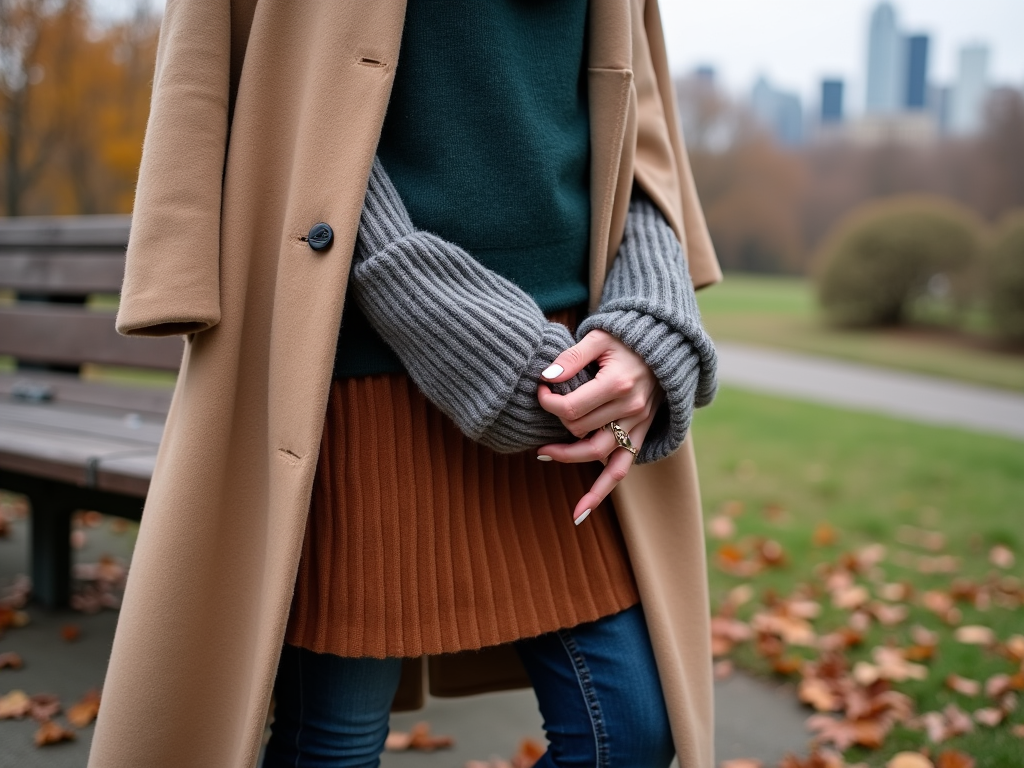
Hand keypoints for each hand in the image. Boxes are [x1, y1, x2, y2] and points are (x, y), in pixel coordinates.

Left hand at [535, 329, 662, 524]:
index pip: (572, 407)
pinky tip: (580, 510)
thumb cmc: (627, 339)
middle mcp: (632, 408)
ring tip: (543, 454)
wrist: (664, 346)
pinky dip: (601, 491)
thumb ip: (572, 356)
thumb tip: (547, 377)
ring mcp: (638, 424)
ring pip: (598, 453)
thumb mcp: (599, 337)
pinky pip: (621, 469)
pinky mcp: (640, 435)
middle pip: (580, 429)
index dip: (548, 402)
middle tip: (543, 410)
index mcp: (619, 383)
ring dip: (568, 457)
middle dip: (556, 421)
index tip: (540, 390)